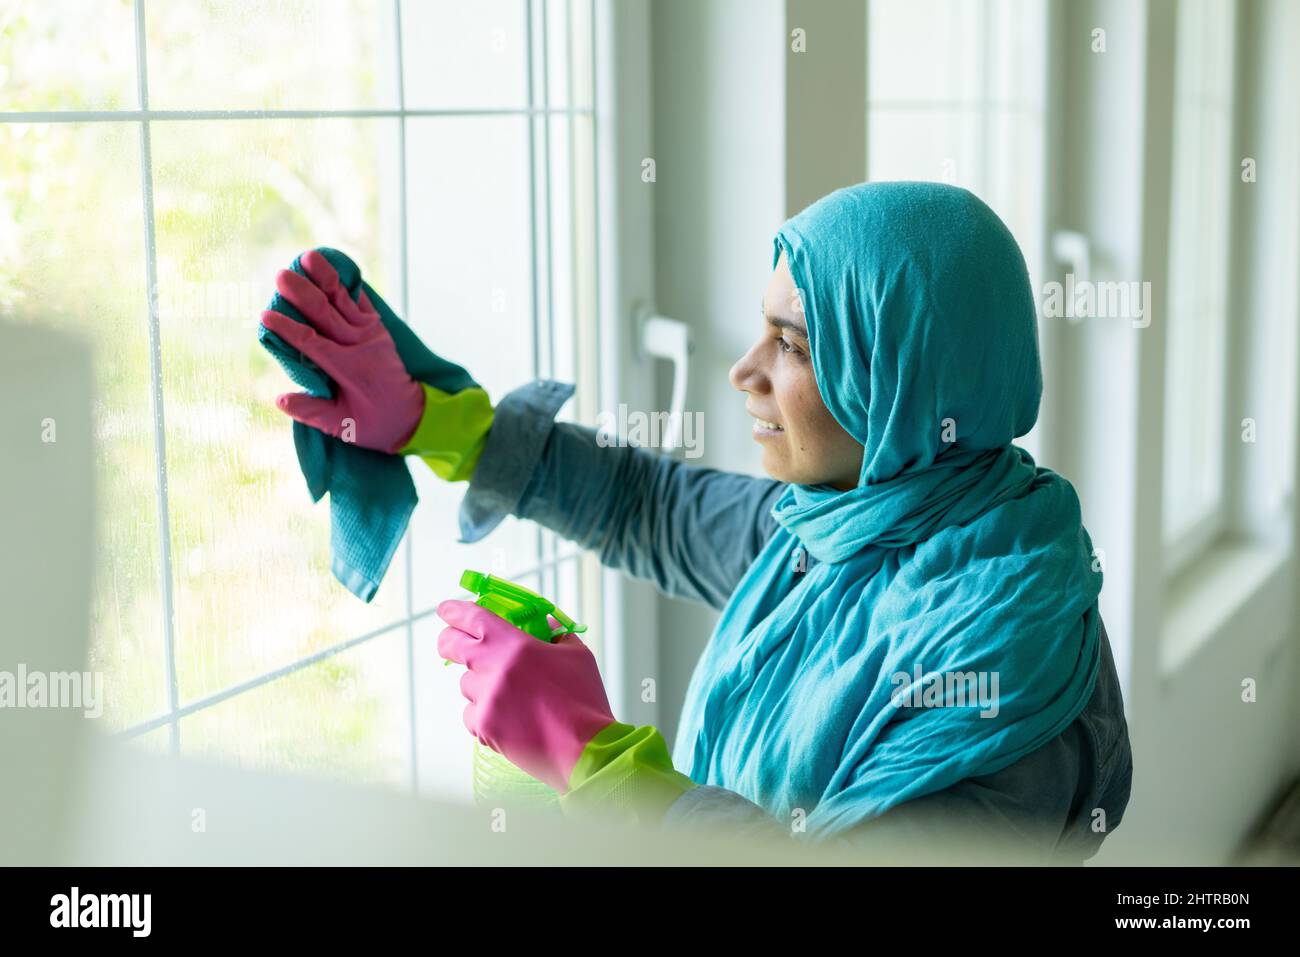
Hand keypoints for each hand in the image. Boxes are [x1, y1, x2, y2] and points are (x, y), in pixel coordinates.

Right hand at [261, 250, 424, 452]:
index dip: (288, 328)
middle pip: (326, 313)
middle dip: (302, 293)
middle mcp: (361, 345)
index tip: (266, 315)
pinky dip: (346, 284)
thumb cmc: (374, 425)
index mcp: (349, 368)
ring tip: (308, 256)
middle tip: (281, 276)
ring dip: (325, 277)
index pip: (311, 342)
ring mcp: (372, 333)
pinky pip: (361, 301)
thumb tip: (279, 399)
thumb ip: (312, 412)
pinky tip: (332, 267)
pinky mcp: (378, 328)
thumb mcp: (342, 427)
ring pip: (343, 300)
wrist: (413, 415)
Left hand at [436, 599, 616, 792]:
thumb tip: (544, 626)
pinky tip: (510, 718)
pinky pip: (471, 714)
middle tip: (453, 643)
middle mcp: (494, 668)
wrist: (585, 749)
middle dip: (449, 641)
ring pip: (466, 684)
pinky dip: (484, 713)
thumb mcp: (577, 656)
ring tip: (512, 696)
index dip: (455, 611)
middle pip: (451, 645)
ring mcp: (485, 699)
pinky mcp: (483, 726)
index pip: (473, 617)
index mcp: (516, 644)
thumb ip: (556, 635)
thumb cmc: (584, 701)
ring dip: (481, 684)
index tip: (446, 609)